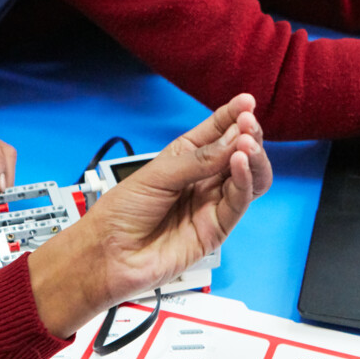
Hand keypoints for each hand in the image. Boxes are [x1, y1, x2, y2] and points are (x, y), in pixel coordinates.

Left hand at [26, 94, 268, 337]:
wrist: (107, 255)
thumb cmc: (120, 213)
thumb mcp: (156, 176)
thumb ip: (198, 160)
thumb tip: (233, 140)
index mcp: (184, 158)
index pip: (216, 132)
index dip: (233, 116)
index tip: (246, 102)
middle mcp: (202, 180)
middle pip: (238, 153)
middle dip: (247, 135)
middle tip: (248, 124)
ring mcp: (210, 204)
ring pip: (247, 178)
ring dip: (253, 158)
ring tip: (247, 143)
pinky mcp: (216, 230)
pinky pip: (239, 202)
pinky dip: (245, 181)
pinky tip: (241, 163)